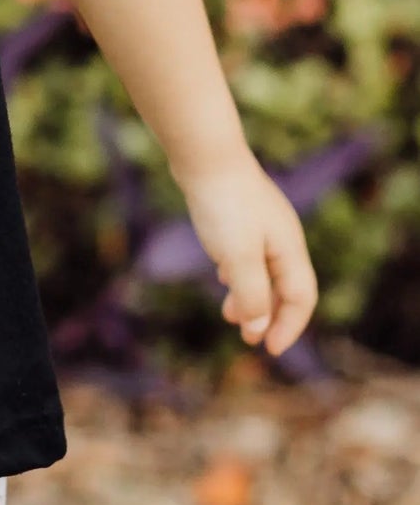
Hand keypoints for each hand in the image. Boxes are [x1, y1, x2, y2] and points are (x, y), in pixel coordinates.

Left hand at [175, 152, 319, 356]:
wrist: (204, 154)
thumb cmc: (224, 204)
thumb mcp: (238, 255)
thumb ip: (251, 293)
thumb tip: (258, 327)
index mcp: (289, 249)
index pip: (301, 298)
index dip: (289, 326)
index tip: (269, 349)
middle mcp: (281, 237)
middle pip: (284, 287)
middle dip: (268, 316)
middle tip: (248, 338)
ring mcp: (261, 224)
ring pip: (263, 270)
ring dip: (249, 296)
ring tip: (228, 314)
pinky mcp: (239, 213)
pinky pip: (247, 253)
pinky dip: (238, 272)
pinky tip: (222, 275)